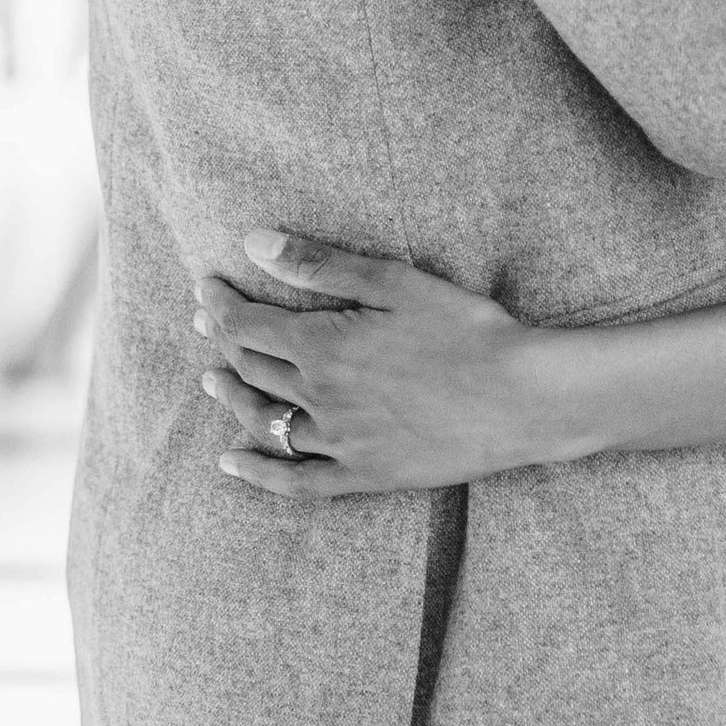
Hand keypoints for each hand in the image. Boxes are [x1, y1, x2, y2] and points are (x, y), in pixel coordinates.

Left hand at [192, 231, 551, 497]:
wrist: (519, 397)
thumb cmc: (464, 329)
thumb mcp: (392, 281)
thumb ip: (318, 264)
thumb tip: (253, 243)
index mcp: (322, 346)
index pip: (247, 325)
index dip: (219, 305)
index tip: (206, 289)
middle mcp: (320, 398)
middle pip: (251, 369)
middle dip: (224, 342)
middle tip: (209, 324)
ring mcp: (340, 442)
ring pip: (265, 421)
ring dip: (232, 399)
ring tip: (214, 382)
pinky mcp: (364, 475)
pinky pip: (296, 481)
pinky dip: (258, 473)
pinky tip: (232, 463)